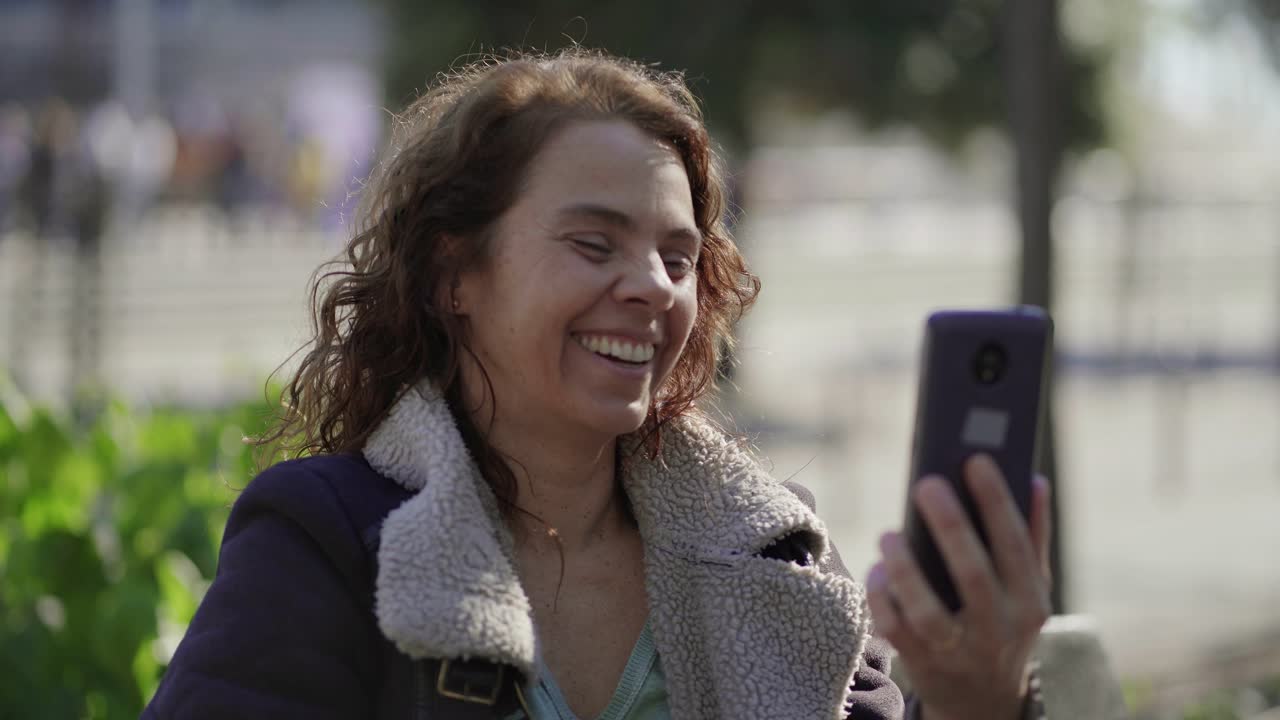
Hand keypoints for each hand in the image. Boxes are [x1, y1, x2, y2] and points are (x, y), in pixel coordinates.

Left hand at [865, 455, 1051, 719]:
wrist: (983, 698)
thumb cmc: (1003, 621)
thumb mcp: (1028, 588)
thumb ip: (1031, 536)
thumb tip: (1033, 478)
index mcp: (1029, 601)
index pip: (1014, 545)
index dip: (996, 502)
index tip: (975, 459)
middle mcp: (998, 628)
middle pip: (973, 575)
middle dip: (950, 526)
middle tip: (926, 483)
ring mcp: (958, 649)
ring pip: (928, 612)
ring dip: (906, 569)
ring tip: (889, 534)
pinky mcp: (921, 662)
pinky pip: (895, 630)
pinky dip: (882, 599)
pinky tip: (876, 569)